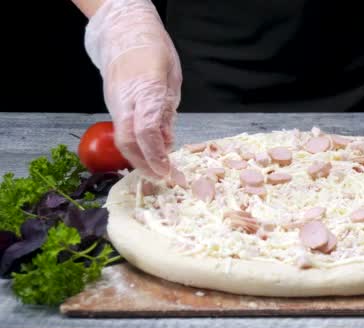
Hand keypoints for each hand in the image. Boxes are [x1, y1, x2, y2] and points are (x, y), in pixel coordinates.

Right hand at [84, 0, 181, 177]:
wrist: (122, 34)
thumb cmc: (152, 52)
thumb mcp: (171, 79)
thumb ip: (166, 110)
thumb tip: (167, 141)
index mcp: (145, 90)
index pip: (146, 130)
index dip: (156, 154)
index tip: (168, 171)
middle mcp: (125, 100)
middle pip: (128, 141)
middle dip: (145, 165)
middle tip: (165, 179)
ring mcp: (116, 104)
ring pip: (123, 139)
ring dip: (140, 160)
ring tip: (160, 172)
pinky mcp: (114, 107)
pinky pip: (123, 132)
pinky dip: (136, 147)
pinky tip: (152, 154)